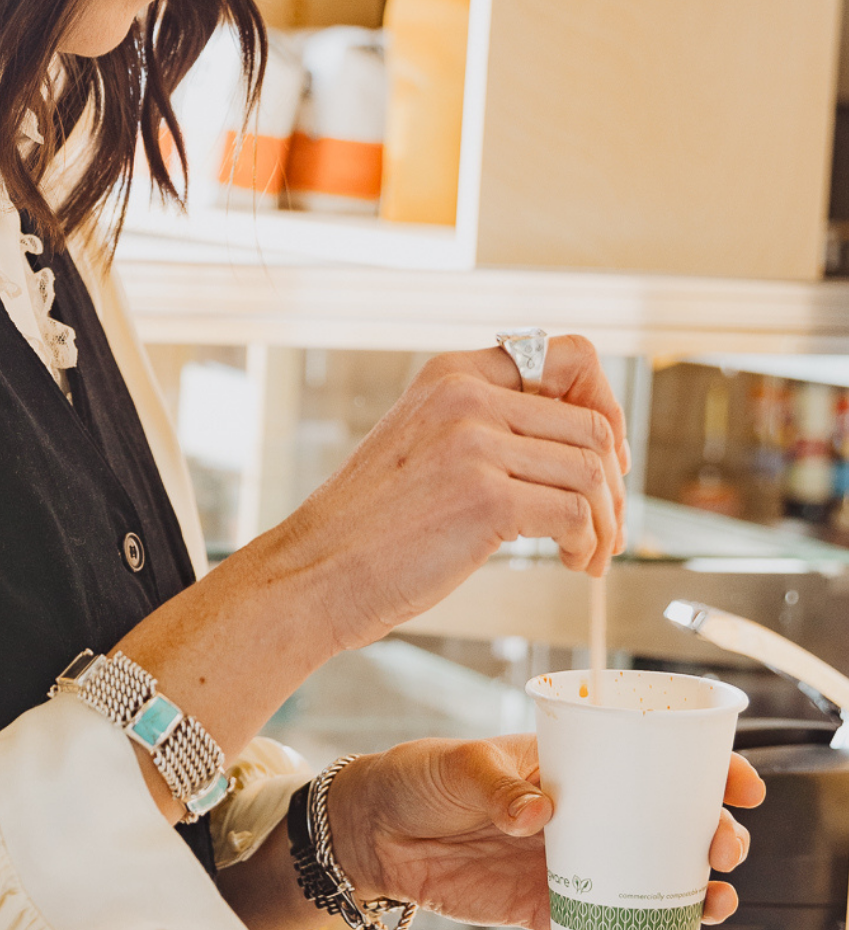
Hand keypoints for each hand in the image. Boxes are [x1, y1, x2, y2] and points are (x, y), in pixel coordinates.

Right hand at [270, 336, 628, 650]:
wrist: (314, 572)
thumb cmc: (366, 526)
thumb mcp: (422, 446)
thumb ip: (483, 427)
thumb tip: (572, 448)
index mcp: (451, 375)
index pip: (570, 356)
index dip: (604, 404)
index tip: (603, 454)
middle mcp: (465, 397)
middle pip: (593, 426)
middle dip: (614, 485)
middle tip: (605, 526)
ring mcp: (475, 445)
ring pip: (592, 473)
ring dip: (606, 523)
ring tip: (590, 554)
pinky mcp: (487, 500)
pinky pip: (576, 515)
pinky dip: (587, 546)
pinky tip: (570, 563)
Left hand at [327, 735, 764, 929]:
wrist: (374, 832)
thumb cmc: (418, 779)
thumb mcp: (458, 767)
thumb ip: (497, 787)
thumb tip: (537, 813)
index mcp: (575, 767)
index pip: (655, 762)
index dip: (708, 772)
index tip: (739, 788)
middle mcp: (588, 817)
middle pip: (670, 828)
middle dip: (712, 838)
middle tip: (720, 849)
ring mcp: (574, 866)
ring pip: (652, 885)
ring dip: (693, 897)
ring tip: (713, 904)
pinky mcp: (551, 909)